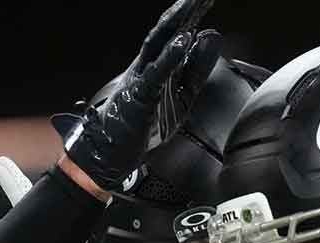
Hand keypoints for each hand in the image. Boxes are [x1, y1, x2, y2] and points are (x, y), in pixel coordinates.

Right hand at [60, 0, 221, 190]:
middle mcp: (145, 66)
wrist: (109, 151)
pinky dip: (170, 56)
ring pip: (157, 44)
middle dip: (184, 12)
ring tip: (190, 5)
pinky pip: (156, 72)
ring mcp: (140, 78)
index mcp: (155, 65)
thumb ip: (197, 69)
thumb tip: (210, 39)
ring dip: (174, 24)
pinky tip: (183, 42)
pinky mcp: (139, 94)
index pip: (176, 35)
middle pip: (166, 33)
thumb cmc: (142, 124)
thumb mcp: (182, 94)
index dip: (191, 16)